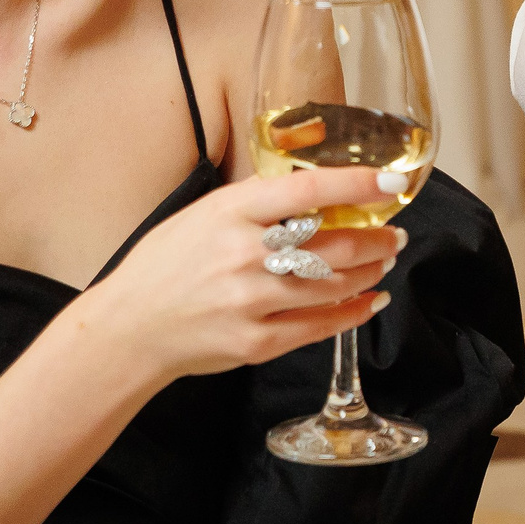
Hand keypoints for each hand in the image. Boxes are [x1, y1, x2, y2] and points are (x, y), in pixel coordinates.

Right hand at [69, 166, 403, 387]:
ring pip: (337, 285)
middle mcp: (244, 256)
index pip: (309, 190)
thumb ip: (257, 201)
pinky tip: (371, 300)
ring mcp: (252, 302)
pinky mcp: (258, 343)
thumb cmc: (167, 263)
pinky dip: (355, 311)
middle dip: (379, 237)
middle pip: (335, 243)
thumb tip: (318, 185)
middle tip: (395, 232)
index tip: (393, 180)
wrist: (129, 327)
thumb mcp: (204, 213)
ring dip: (372, 271)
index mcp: (229, 213)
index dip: (359, 183)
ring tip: (383, 260)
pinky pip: (322, 326)